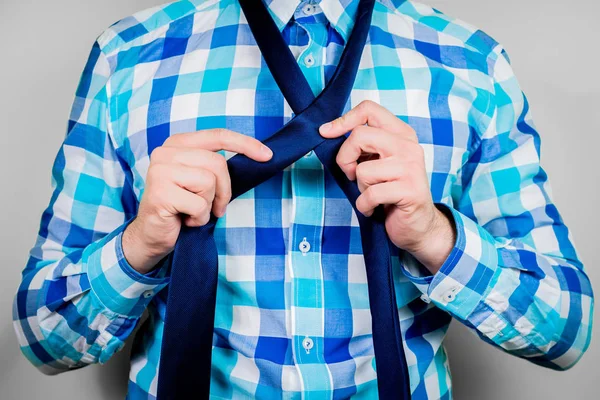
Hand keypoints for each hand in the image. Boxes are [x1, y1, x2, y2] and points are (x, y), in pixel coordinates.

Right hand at [122, 129, 272, 273]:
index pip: (217, 136)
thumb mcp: (200, 181)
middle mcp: (165, 152)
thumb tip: (257, 157)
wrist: (153, 235)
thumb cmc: (181, 208)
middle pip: (217, 163)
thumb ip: (216, 167)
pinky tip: (185, 220)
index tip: (267, 155)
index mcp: (177, 144)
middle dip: (224, 190)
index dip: (245, 144)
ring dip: (208, 205)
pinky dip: (199, 218)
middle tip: (216, 207)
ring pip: (208, 182)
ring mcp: (160, 171)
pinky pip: (199, 204)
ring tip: (193, 212)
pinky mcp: (160, 193)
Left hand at [319, 100, 455, 272]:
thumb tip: (328, 131)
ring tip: (374, 193)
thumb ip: (363, 145)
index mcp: (401, 133)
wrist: (417, 225)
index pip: (369, 109)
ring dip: (360, 187)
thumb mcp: (377, 161)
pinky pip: (370, 194)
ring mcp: (411, 167)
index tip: (327, 133)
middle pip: (359, 135)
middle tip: (351, 174)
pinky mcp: (409, 190)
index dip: (343, 120)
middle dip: (345, 158)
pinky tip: (374, 208)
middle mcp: (408, 146)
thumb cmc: (391, 192)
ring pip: (363, 170)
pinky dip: (365, 205)